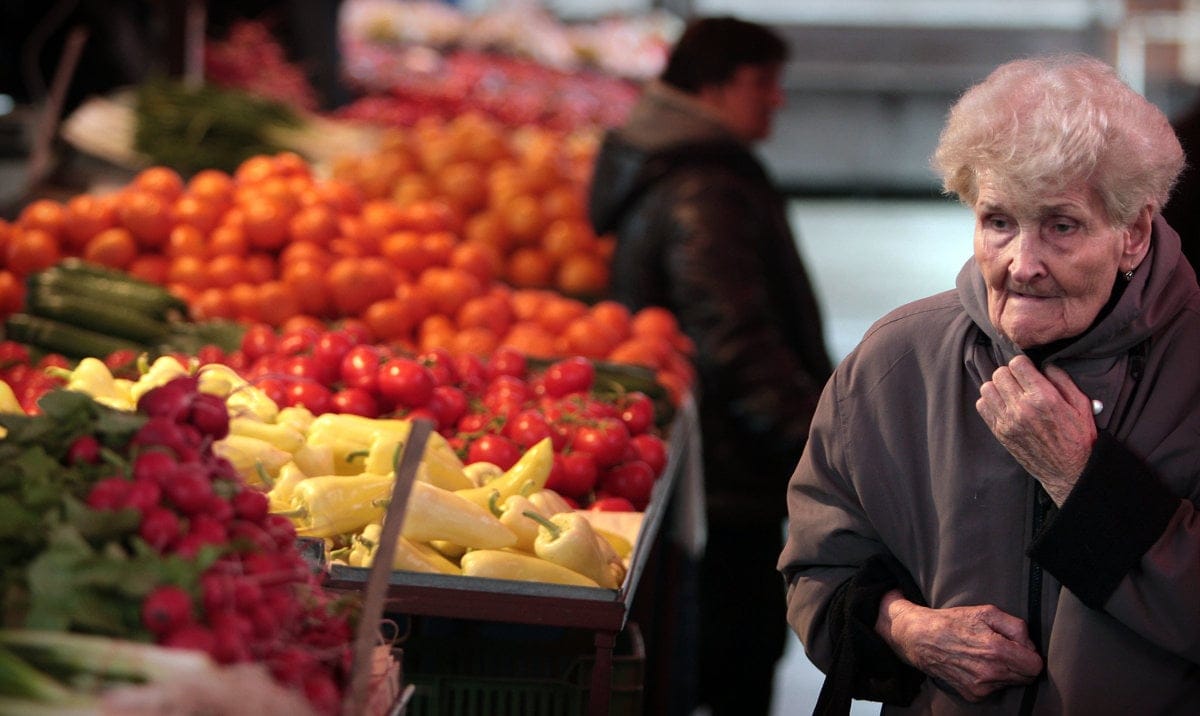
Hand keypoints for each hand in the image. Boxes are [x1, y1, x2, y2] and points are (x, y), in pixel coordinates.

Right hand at [875, 590, 1043, 701]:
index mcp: (997, 651)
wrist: (921, 638)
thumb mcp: (987, 612)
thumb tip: (1029, 644)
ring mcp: (981, 687)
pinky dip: (992, 679)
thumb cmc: (953, 622)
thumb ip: (1016, 626)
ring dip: (1005, 671)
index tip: (1020, 647)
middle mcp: (990, 673)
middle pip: (1026, 678)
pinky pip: (995, 689)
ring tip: (986, 655)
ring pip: (1011, 684)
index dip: (1030, 654)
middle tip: (1004, 649)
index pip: (1035, 666)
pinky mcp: (973, 695)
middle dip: (1020, 663)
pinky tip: (977, 664)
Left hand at [975, 355, 1095, 504]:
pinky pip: (982, 406)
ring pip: (987, 388)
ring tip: (1010, 393)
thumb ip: (1062, 380)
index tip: (1027, 369)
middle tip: (1019, 382)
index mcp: (1043, 397)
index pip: (1016, 364)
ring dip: (998, 387)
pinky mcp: (1000, 432)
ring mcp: (1008, 421)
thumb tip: (1045, 365)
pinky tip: (1004, 405)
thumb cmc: (1078, 437)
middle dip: (1010, 374)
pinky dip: (990, 402)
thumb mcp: (1081, 404)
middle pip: (999, 373)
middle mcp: (1022, 408)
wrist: (1069, 470)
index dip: (1022, 363)